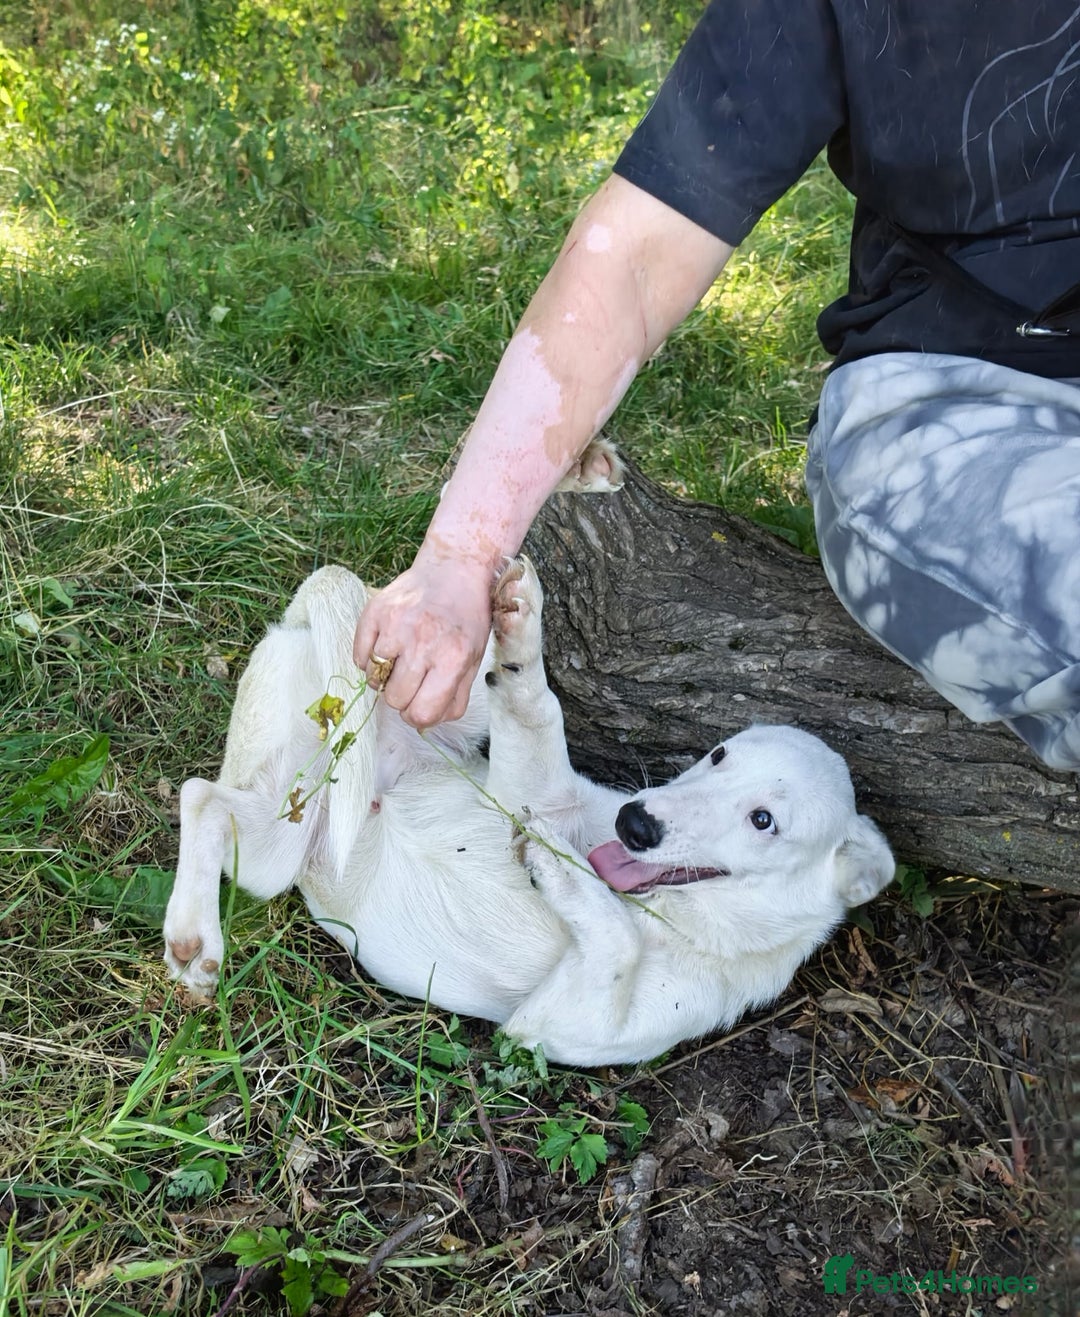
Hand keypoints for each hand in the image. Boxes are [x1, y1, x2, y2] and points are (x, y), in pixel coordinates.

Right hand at [353, 555, 493, 727]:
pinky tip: (386, 644)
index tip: (418, 703)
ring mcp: (396, 626)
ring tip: (399, 658)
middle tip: (411, 677)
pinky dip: (369, 658)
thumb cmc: (465, 620)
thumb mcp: (473, 660)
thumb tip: (425, 721)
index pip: (421, 713)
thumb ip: (454, 697)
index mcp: (452, 659)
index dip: (416, 715)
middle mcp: (423, 643)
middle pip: (394, 699)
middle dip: (400, 695)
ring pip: (373, 679)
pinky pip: (359, 656)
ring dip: (383, 676)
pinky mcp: (375, 612)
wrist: (454, 570)